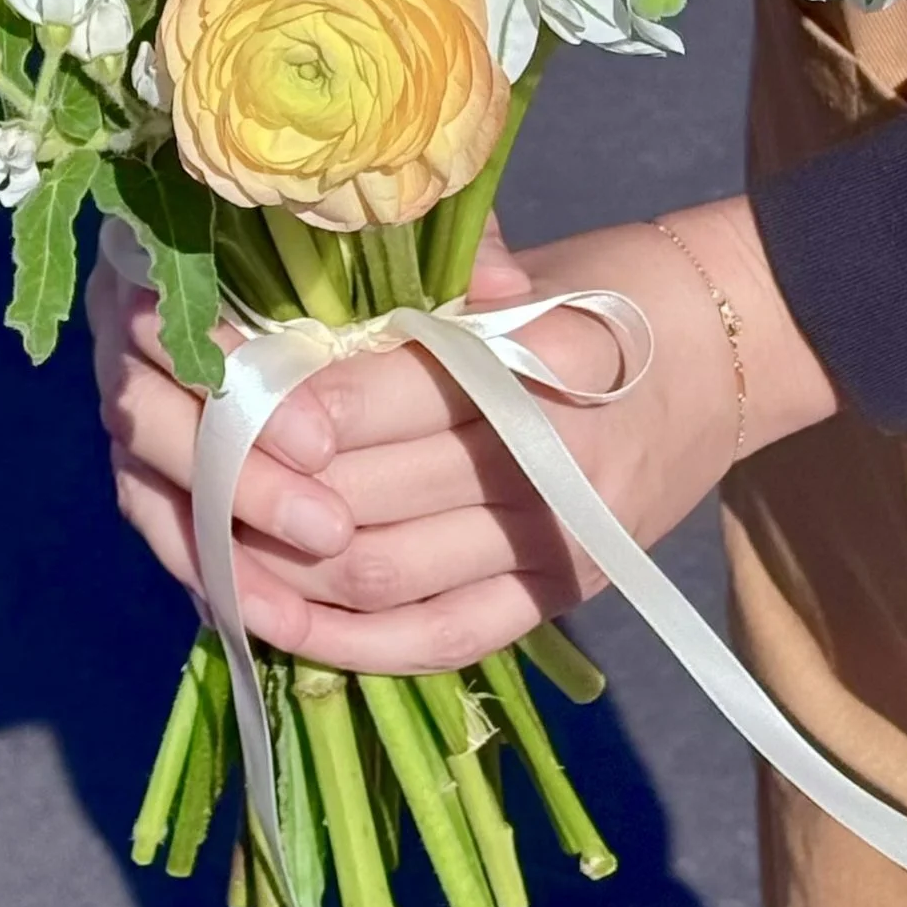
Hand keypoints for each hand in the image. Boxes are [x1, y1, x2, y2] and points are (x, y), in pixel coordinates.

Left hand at [90, 195, 827, 674]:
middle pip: (361, 499)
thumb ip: (416, 296)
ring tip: (201, 539)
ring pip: (379, 578)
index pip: (381, 398)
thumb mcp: (520, 263)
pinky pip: (436, 641)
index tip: (208, 389)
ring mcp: (558, 547)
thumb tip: (284, 325)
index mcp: (538, 362)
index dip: (285, 406)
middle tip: (172, 465)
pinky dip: (345, 643)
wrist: (733, 347)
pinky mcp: (560, 599)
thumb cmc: (611, 287)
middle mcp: (549, 466)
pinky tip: (274, 618)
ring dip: (276, 572)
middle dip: (254, 491)